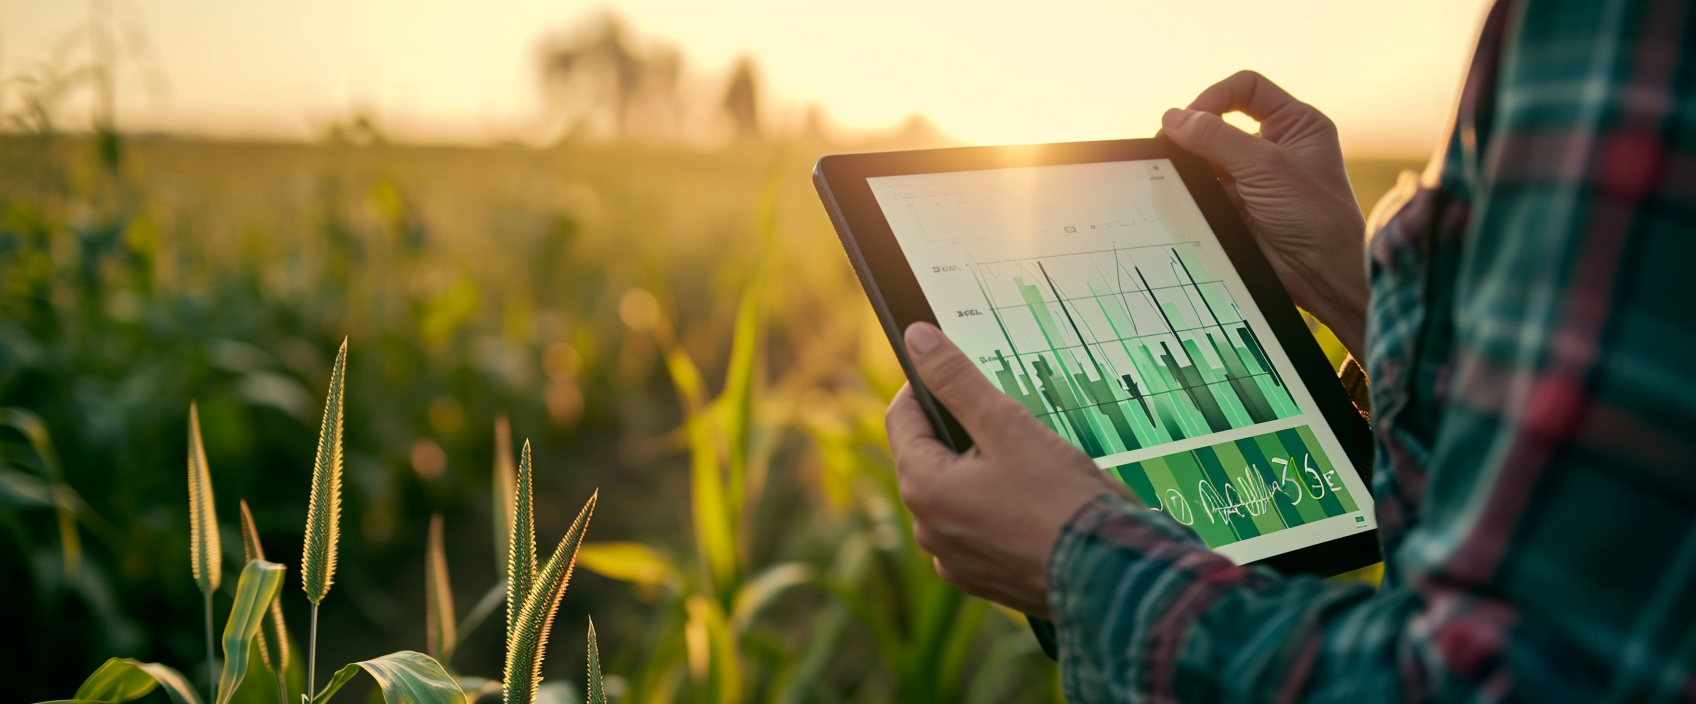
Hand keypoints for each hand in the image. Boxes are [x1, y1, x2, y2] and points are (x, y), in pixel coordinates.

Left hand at [886, 322, 1130, 618]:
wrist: (1112, 576)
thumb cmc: (1061, 500)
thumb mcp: (1007, 425)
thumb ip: (957, 380)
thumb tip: (918, 340)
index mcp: (923, 488)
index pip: (903, 417)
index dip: (927, 385)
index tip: (958, 371)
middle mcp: (928, 529)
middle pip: (930, 457)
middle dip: (962, 433)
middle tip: (1010, 421)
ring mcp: (955, 560)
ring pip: (957, 495)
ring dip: (983, 473)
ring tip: (1032, 465)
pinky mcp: (985, 579)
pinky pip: (980, 531)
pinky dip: (999, 511)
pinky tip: (1037, 503)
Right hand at [1161, 71, 1368, 358]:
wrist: (1320, 273)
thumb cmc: (1314, 215)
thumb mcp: (1265, 165)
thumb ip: (1216, 137)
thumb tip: (1173, 117)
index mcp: (1296, 124)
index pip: (1247, 89)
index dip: (1217, 96)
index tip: (1194, 118)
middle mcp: (1275, 146)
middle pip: (1221, 121)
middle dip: (1195, 131)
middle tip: (1170, 142)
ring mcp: (1253, 177)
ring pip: (1207, 155)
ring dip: (1189, 160)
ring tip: (1171, 168)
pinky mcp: (1235, 205)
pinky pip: (1202, 186)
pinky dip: (1188, 185)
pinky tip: (1178, 190)